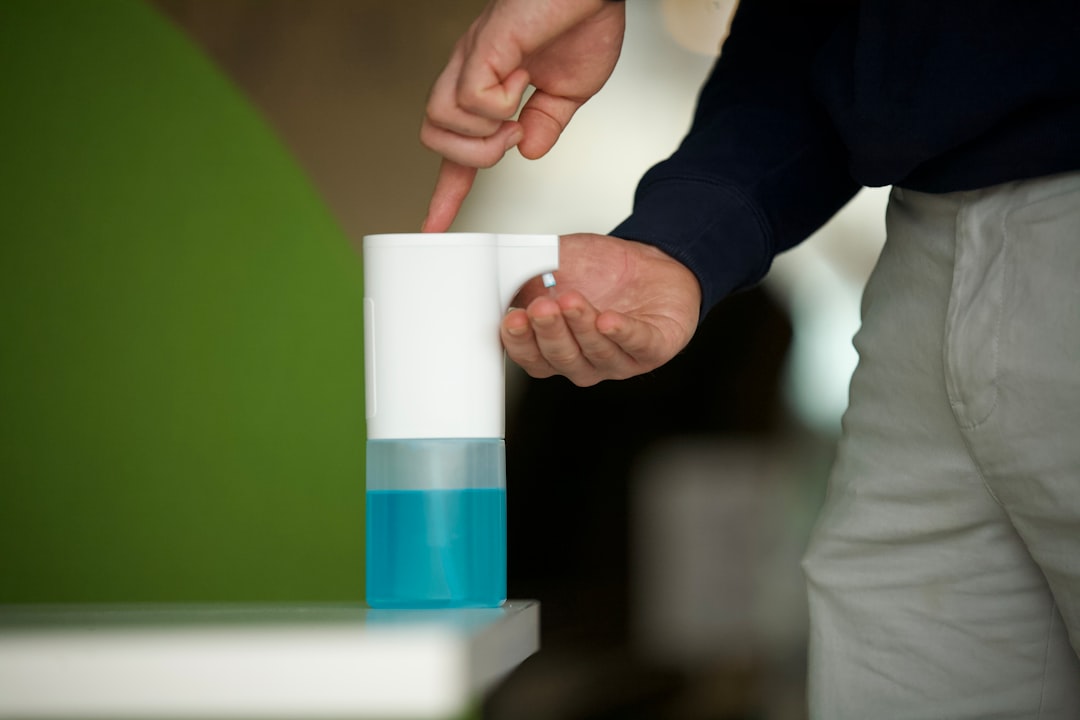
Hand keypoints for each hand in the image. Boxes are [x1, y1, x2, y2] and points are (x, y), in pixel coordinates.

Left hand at [421, 0, 625, 231]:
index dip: (446, 191)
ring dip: (486, 135)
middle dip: (473, 158)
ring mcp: (473, 60)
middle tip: (513, 135)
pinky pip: (471, 101)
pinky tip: (522, 77)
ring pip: (442, 124)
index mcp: (489, 85)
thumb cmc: (584, 20)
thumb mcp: (569, 91)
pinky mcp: (484, 48)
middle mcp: (471, 72)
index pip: (458, 149)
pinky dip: (500, 104)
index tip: (435, 224)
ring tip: (519, 108)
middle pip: (434, 138)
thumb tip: (528, 152)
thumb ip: (546, 125)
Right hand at [502, 234, 700, 385]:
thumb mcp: (555, 265)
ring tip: (571, 301)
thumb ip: (526, 274)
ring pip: (597, 352)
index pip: (534, 359)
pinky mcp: (655, 347)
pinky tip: (609, 320)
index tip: (512, 320)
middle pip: (563, 358)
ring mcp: (621, 358)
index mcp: (558, 348)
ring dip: (582, 327)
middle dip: (550, 332)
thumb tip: (496, 277)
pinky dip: (623, 333)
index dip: (521, 343)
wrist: (648, 263)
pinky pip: (638, 345)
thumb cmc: (601, 272)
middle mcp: (587, 359)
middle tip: (542, 306)